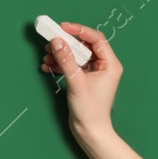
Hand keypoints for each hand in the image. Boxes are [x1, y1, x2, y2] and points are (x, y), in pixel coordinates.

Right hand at [39, 22, 121, 138]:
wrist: (89, 131)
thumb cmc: (90, 110)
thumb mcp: (76, 82)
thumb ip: (66, 60)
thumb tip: (57, 41)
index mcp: (110, 64)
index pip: (96, 39)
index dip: (79, 30)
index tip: (63, 27)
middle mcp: (104, 66)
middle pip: (84, 46)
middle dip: (66, 44)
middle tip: (51, 41)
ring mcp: (94, 73)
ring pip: (76, 55)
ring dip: (61, 54)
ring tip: (47, 57)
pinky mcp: (84, 80)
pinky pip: (72, 65)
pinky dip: (60, 64)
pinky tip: (48, 66)